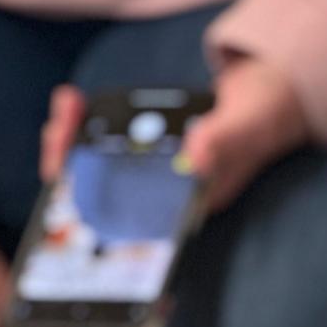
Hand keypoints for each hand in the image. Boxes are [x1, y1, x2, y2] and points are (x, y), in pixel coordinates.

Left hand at [43, 61, 306, 215]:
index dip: (100, 225)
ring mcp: (155, 175)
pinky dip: (84, 125)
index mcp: (188, 205)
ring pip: (99, 173)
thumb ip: (224, 143)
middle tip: (58, 139)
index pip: (138, 228)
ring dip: (73, 145)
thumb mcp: (247, 127)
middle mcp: (167, 196)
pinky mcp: (147, 152)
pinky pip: (104, 146)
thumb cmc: (263, 117)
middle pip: (107, 202)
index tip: (72, 200)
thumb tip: (195, 160)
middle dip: (74, 175)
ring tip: (66, 108)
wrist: (268, 98)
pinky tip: (74, 103)